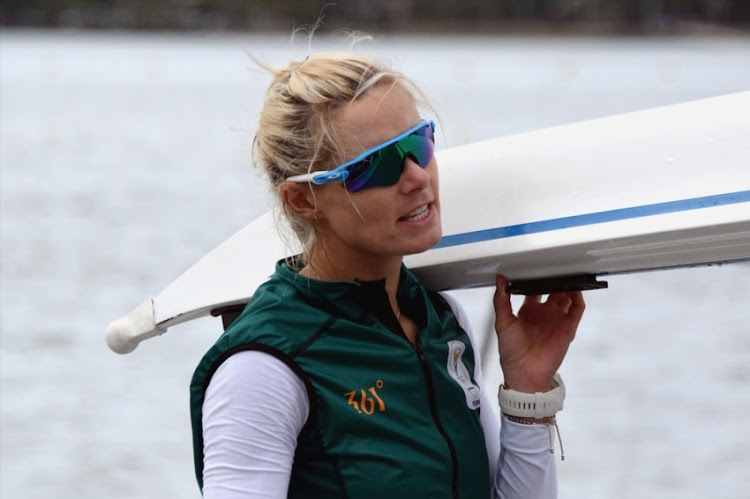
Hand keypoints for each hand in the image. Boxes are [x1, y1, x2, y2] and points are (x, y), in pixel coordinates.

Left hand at [493, 275, 584, 392]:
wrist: (523, 372)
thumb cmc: (510, 351)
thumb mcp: (502, 321)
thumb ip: (501, 300)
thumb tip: (500, 279)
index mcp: (528, 310)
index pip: (535, 288)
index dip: (536, 277)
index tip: (535, 264)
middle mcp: (544, 313)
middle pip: (554, 289)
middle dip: (555, 277)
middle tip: (554, 263)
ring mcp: (557, 319)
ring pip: (567, 296)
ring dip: (568, 284)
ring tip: (568, 271)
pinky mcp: (568, 328)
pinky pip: (577, 309)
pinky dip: (578, 297)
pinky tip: (574, 288)